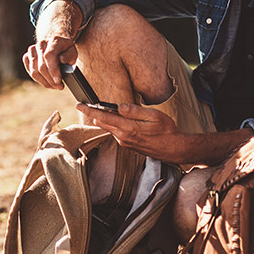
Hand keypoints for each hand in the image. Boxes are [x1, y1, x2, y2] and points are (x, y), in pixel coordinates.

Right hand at [22, 35, 76, 88]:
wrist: (55, 44)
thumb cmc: (65, 50)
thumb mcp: (72, 51)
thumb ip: (69, 56)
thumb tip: (62, 60)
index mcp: (53, 41)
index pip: (49, 56)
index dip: (53, 71)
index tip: (58, 81)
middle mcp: (41, 44)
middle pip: (41, 67)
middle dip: (51, 80)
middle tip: (59, 86)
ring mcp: (32, 50)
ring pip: (34, 72)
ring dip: (45, 82)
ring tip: (53, 86)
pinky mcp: (27, 56)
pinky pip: (30, 72)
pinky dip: (39, 80)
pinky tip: (47, 82)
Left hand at [77, 103, 250, 164]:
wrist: (174, 149)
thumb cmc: (167, 131)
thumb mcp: (154, 116)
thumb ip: (135, 111)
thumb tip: (119, 106)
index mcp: (129, 128)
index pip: (104, 117)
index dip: (90, 110)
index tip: (80, 104)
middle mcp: (124, 137)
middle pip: (103, 123)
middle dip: (94, 113)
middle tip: (84, 104)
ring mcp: (125, 142)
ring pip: (110, 128)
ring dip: (105, 119)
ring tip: (102, 110)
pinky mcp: (128, 145)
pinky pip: (116, 133)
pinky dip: (114, 125)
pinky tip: (117, 120)